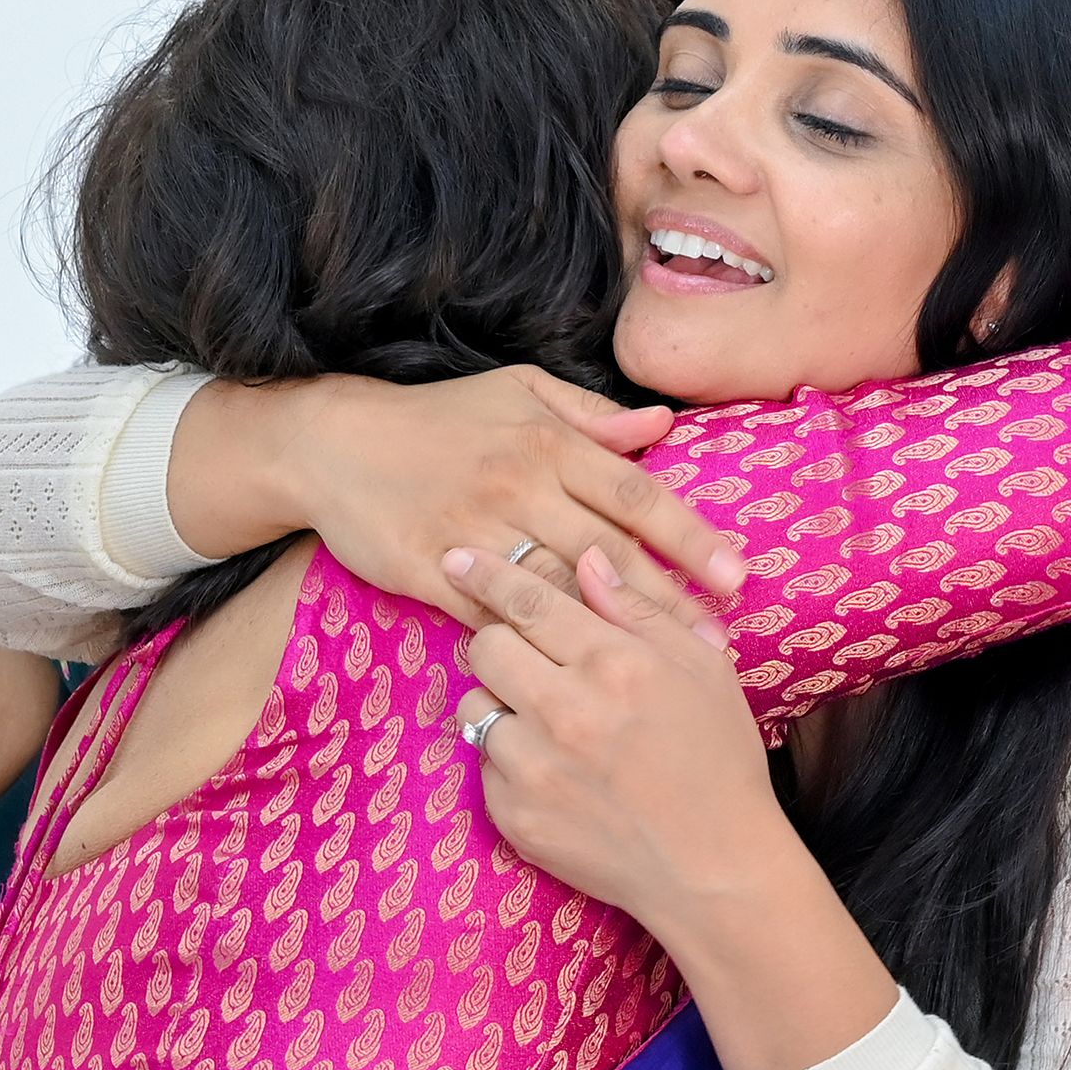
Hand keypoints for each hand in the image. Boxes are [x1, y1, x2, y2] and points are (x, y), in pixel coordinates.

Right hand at [274, 368, 744, 633]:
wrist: (334, 443)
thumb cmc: (436, 419)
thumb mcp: (517, 392)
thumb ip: (591, 416)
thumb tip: (659, 425)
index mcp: (549, 443)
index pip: (637, 494)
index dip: (691, 538)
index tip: (736, 576)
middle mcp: (520, 485)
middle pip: (609, 553)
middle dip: (670, 600)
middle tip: (718, 641)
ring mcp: (475, 531)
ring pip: (558, 590)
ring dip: (613, 632)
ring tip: (661, 670)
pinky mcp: (431, 570)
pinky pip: (490, 616)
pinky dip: (531, 646)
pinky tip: (569, 677)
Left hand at [441, 542, 783, 932]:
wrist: (713, 869)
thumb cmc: (719, 763)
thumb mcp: (704, 670)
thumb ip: (640, 610)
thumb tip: (587, 559)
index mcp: (615, 664)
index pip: (527, 600)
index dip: (487, 574)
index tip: (458, 560)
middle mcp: (567, 710)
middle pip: (485, 646)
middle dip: (500, 642)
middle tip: (532, 661)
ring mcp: (534, 768)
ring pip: (474, 705)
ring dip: (502, 704)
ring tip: (550, 725)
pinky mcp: (514, 816)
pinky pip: (484, 764)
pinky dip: (509, 761)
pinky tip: (557, 773)